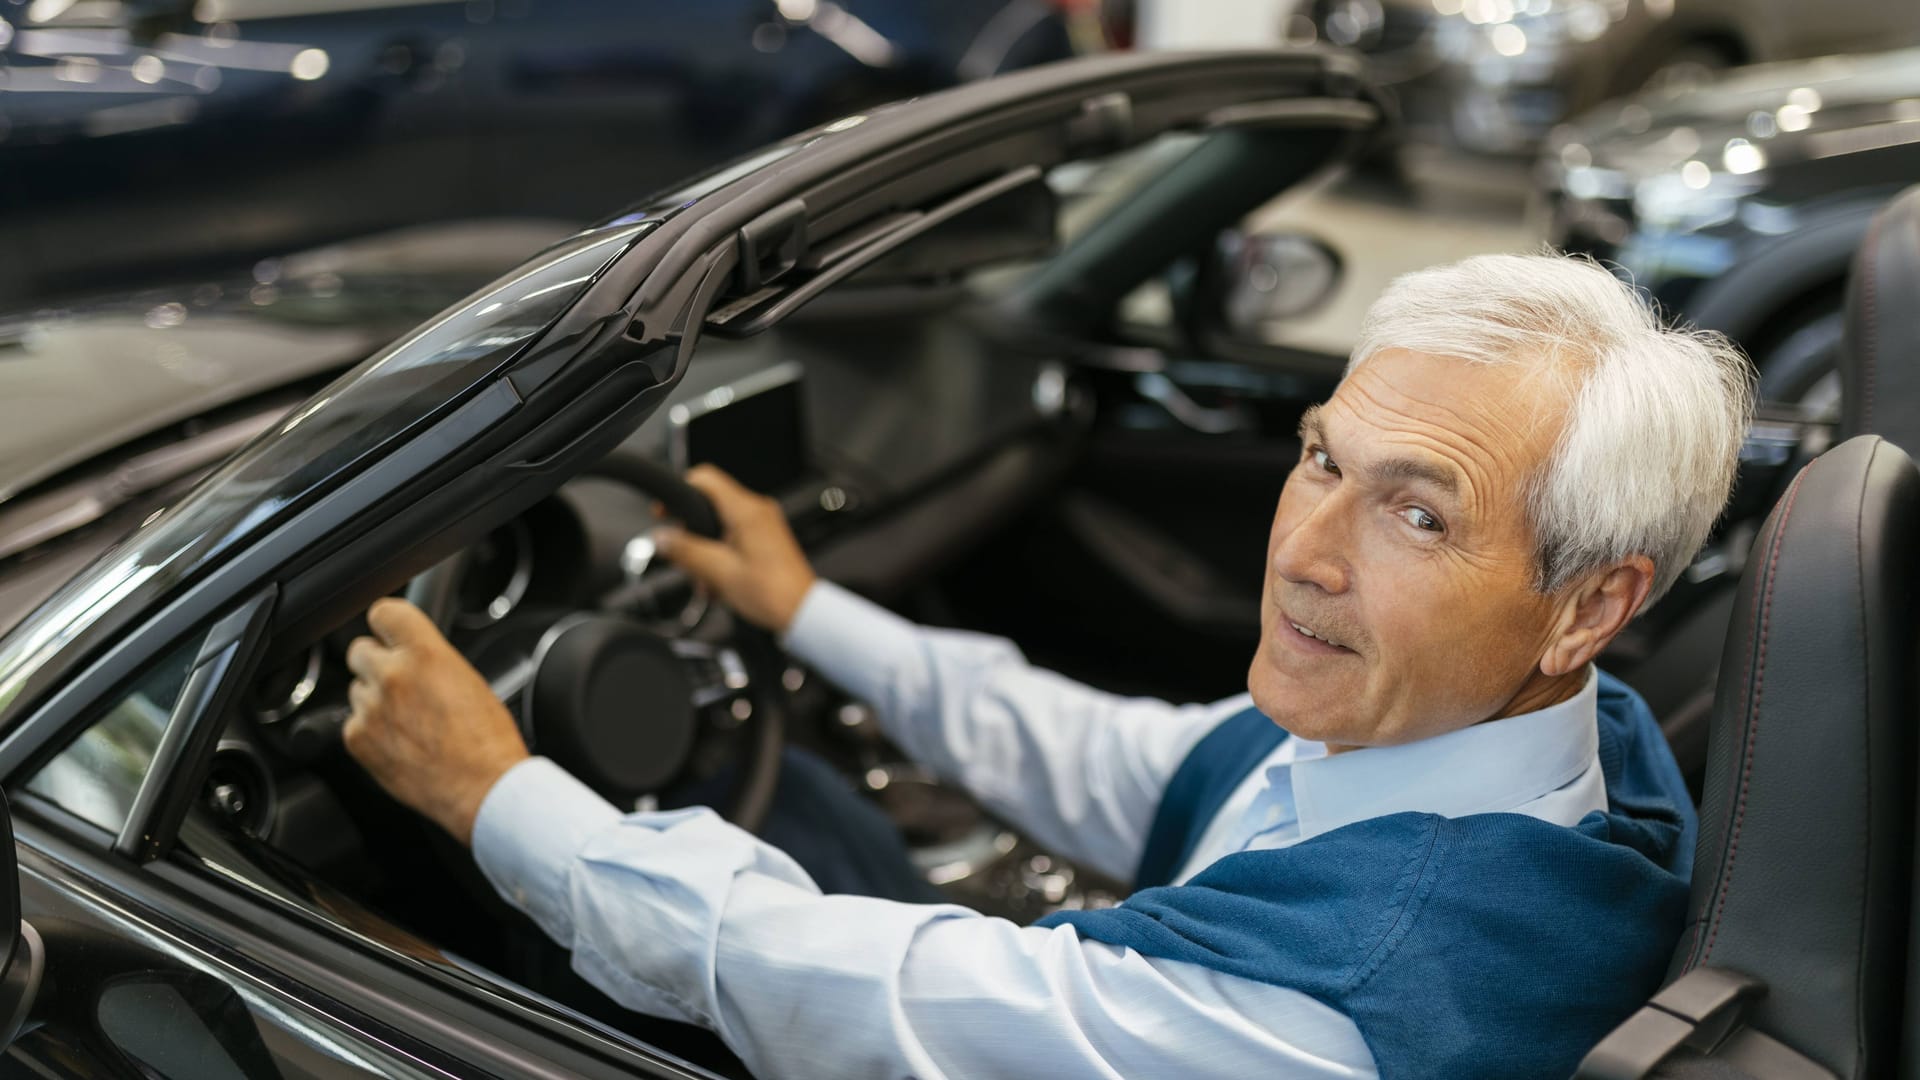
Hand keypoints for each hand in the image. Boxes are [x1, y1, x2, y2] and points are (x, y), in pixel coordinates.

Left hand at [342, 598, 529, 845]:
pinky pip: (353, 722)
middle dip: (377, 662)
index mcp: (425, 653)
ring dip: (375, 698)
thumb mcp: (468, 679)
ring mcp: (371, 708)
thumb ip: (431, 659)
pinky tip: (399, 742)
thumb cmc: (488, 740)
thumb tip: (413, 657)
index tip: (389, 633)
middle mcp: (392, 675)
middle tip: (400, 683)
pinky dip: (370, 730)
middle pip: (359, 650)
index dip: (387, 625)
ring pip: (357, 688)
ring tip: (407, 721)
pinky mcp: (358, 739)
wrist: (483, 788)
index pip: (383, 613)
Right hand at [656, 464, 816, 633]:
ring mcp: (764, 525)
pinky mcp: (766, 540)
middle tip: (684, 559)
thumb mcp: (718, 572)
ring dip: (706, 553)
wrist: (801, 612)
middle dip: (692, 536)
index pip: (705, 479)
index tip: (664, 512)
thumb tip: (661, 538)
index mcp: (746, 511)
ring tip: (706, 582)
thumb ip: (685, 551)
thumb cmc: (773, 593)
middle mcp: (758, 511)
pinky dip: (721, 558)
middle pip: (709, 507)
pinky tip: (719, 584)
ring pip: (719, 527)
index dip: (678, 492)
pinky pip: (734, 539)